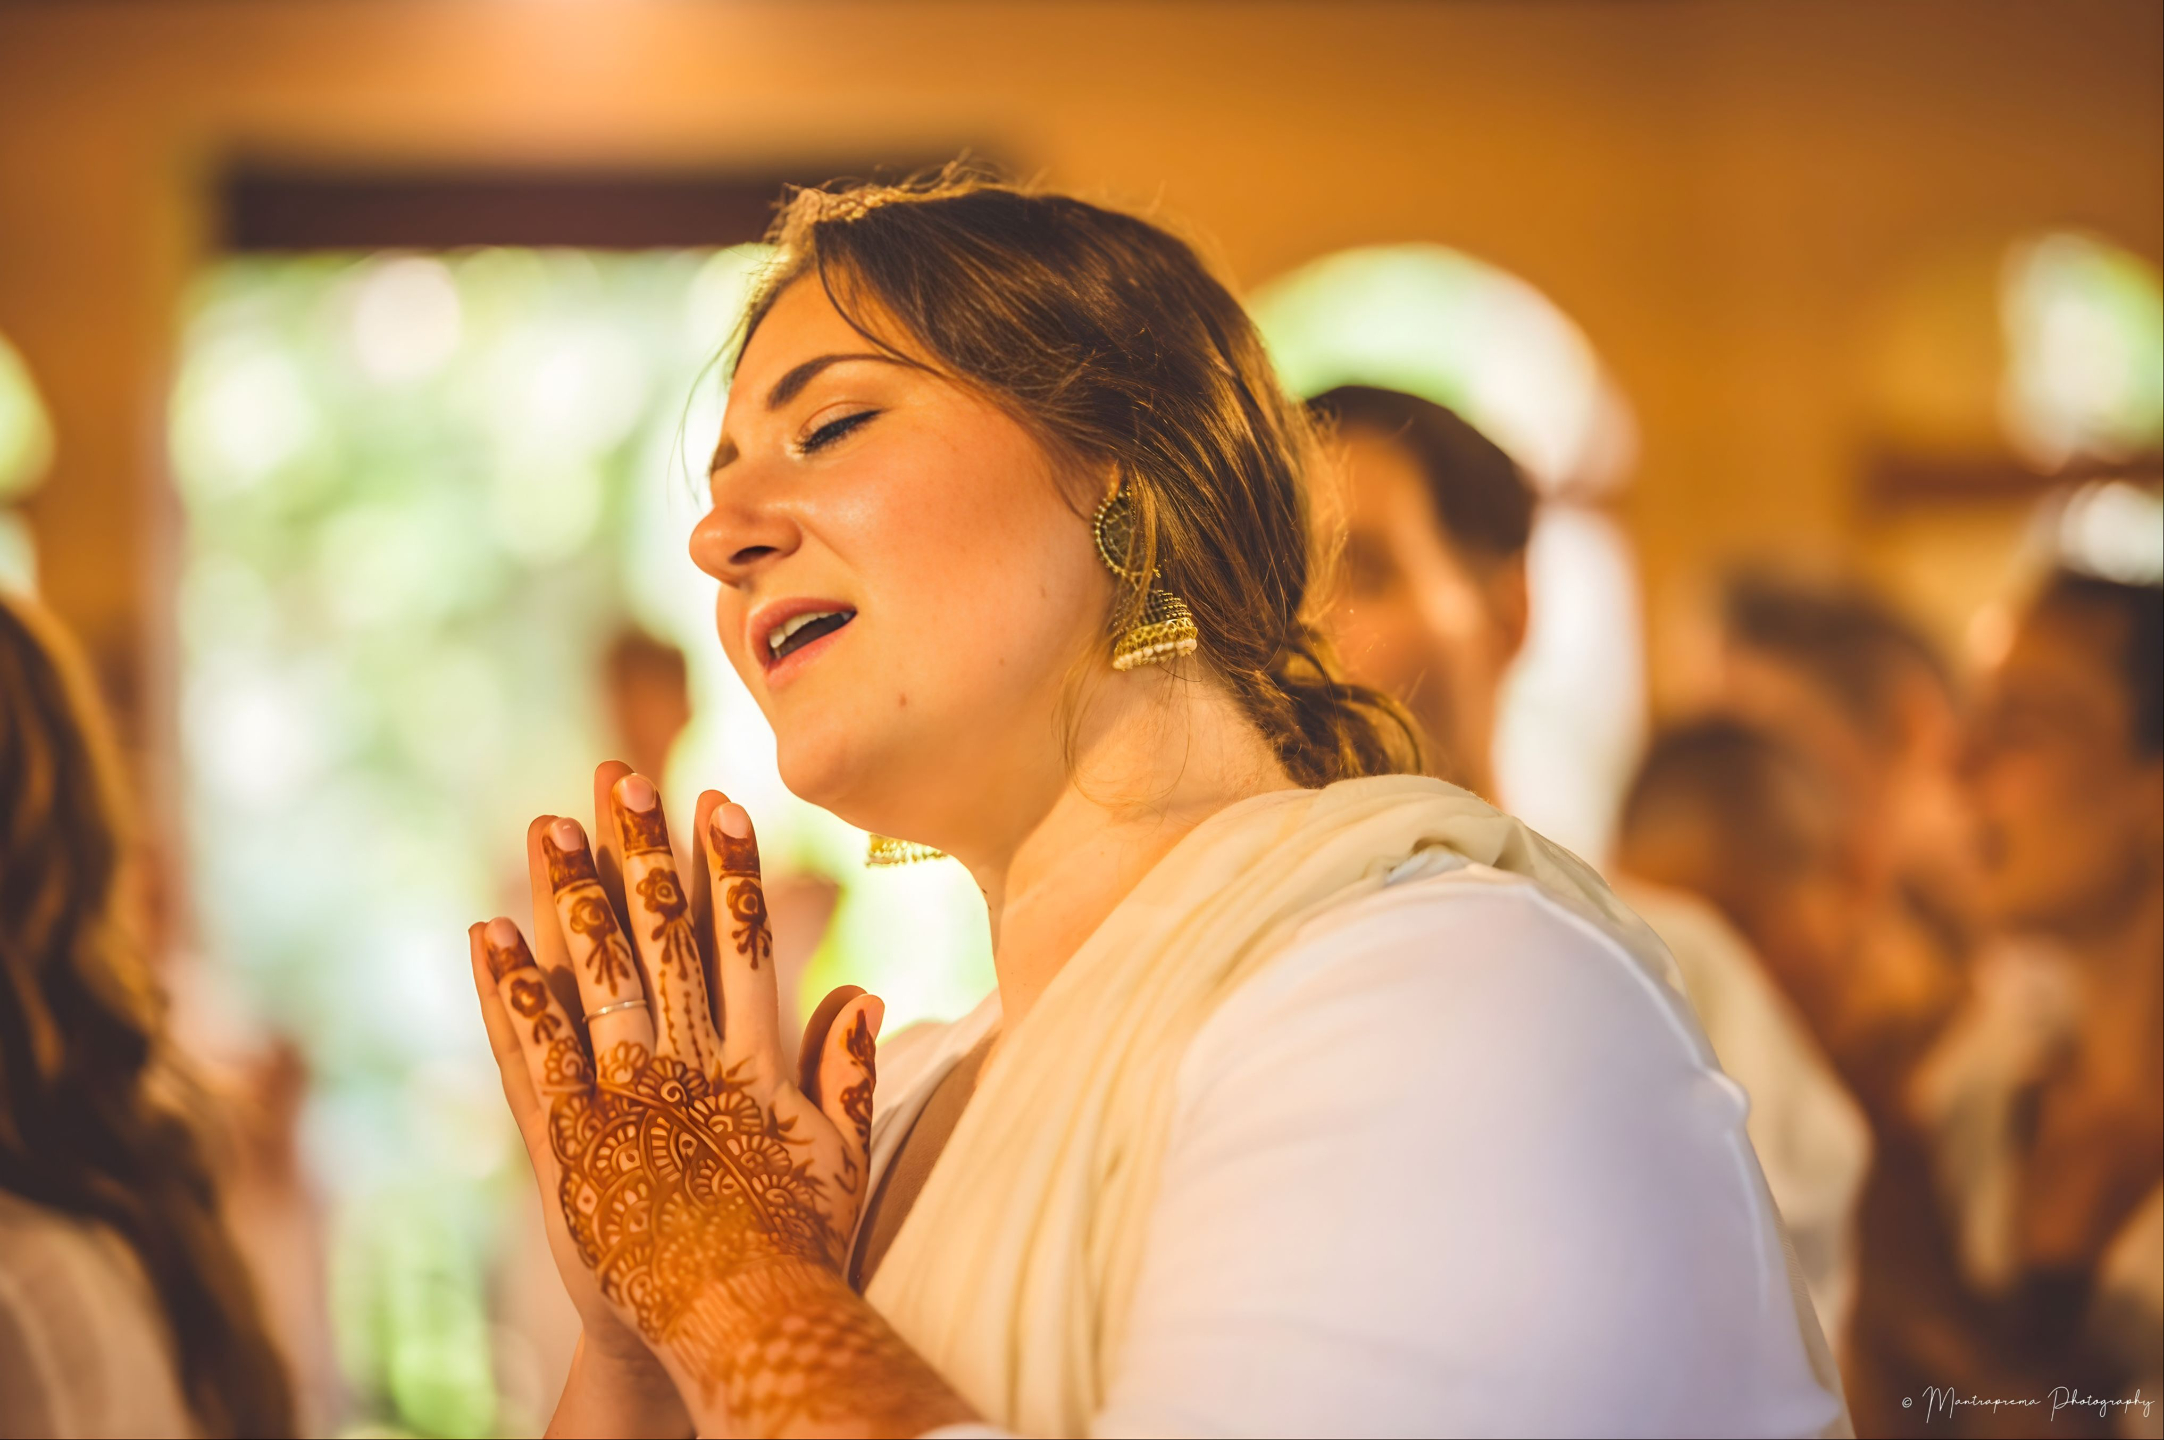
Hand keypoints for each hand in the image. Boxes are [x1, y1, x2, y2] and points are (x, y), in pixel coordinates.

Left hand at [476, 765, 958, 1436]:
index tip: (716, 803)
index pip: (743, 940)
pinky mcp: (568, 1142)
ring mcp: (625, 1100)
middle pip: (661, 937)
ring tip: (548, 826)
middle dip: (639, 851)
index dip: (727, 869)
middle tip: (617, 776)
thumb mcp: (842, 1155)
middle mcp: (689, 1064)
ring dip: (569, 895)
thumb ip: (847, 1068)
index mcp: (756, 1059)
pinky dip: (509, 991)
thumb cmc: (798, 1246)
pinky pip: (530, 1052)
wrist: (736, 1328)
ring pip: (592, 976)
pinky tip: (488, 933)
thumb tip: (862, 987)